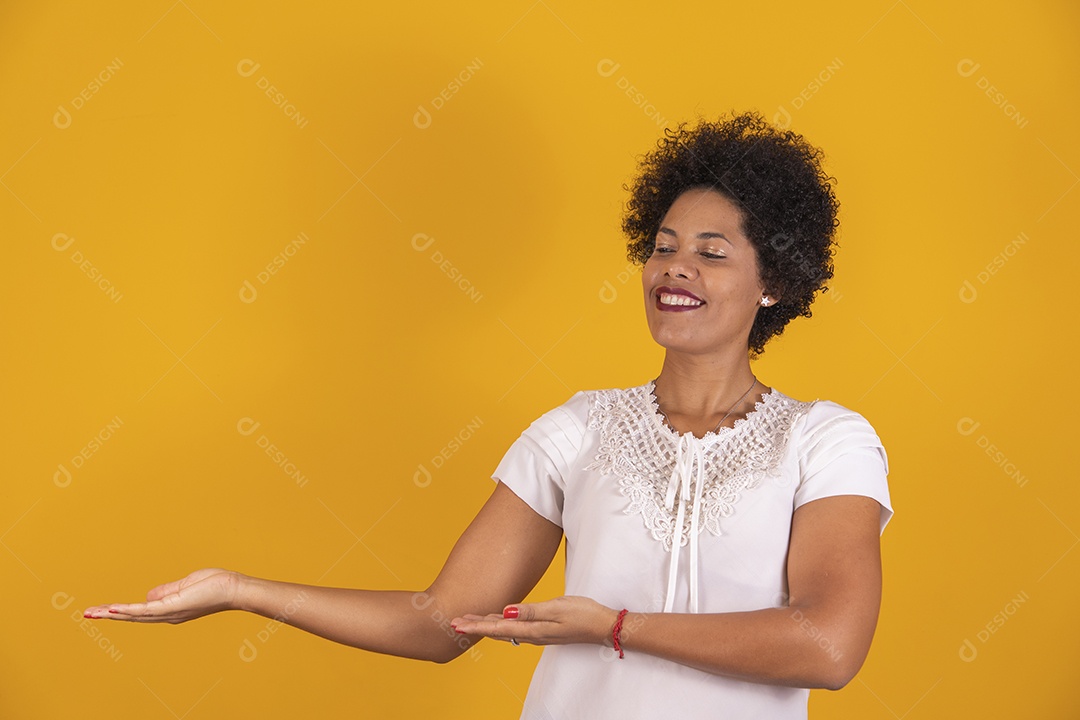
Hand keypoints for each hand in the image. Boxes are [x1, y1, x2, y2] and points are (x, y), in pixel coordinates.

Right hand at [83, 568, 240, 623]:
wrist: (233, 589)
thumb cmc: (214, 585)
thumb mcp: (185, 586)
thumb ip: (166, 591)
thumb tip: (148, 596)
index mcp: (169, 610)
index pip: (139, 612)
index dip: (120, 612)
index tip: (100, 610)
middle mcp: (167, 615)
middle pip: (132, 617)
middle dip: (109, 615)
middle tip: (86, 614)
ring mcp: (169, 612)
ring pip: (135, 615)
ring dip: (112, 613)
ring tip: (92, 612)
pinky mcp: (174, 606)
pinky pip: (147, 610)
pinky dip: (129, 610)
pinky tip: (114, 609)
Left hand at [450, 596, 618, 647]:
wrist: (603, 627)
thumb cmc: (584, 615)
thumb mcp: (558, 608)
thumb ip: (531, 610)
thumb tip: (506, 612)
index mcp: (533, 630)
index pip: (497, 628)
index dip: (475, 625)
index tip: (456, 623)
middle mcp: (531, 634)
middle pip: (496, 631)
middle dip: (474, 626)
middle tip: (452, 621)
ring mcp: (537, 633)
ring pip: (504, 630)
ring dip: (485, 625)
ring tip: (468, 619)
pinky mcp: (542, 629)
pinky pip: (514, 628)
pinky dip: (499, 624)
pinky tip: (496, 619)